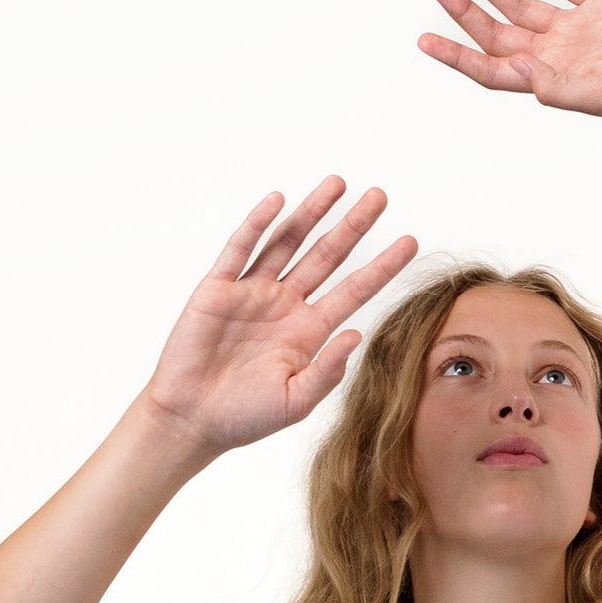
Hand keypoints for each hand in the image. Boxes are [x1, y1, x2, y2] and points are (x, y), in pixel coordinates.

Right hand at [141, 183, 418, 455]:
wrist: (192, 418)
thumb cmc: (243, 417)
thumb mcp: (295, 401)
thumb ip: (326, 372)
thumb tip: (357, 336)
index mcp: (308, 332)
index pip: (353, 291)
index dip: (381, 267)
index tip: (409, 242)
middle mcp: (285, 305)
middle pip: (327, 256)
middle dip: (353, 226)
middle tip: (380, 196)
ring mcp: (253, 292)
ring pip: (289, 242)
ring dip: (312, 212)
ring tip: (338, 184)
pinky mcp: (219, 288)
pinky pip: (241, 248)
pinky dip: (258, 224)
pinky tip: (278, 200)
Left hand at [419, 0, 601, 122]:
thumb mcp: (600, 94)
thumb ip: (556, 87)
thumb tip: (517, 69)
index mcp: (552, 81)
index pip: (492, 69)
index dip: (458, 56)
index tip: (426, 39)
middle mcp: (558, 56)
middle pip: (498, 32)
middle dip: (465, 10)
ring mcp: (577, 29)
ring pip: (520, 4)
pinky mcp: (600, 2)